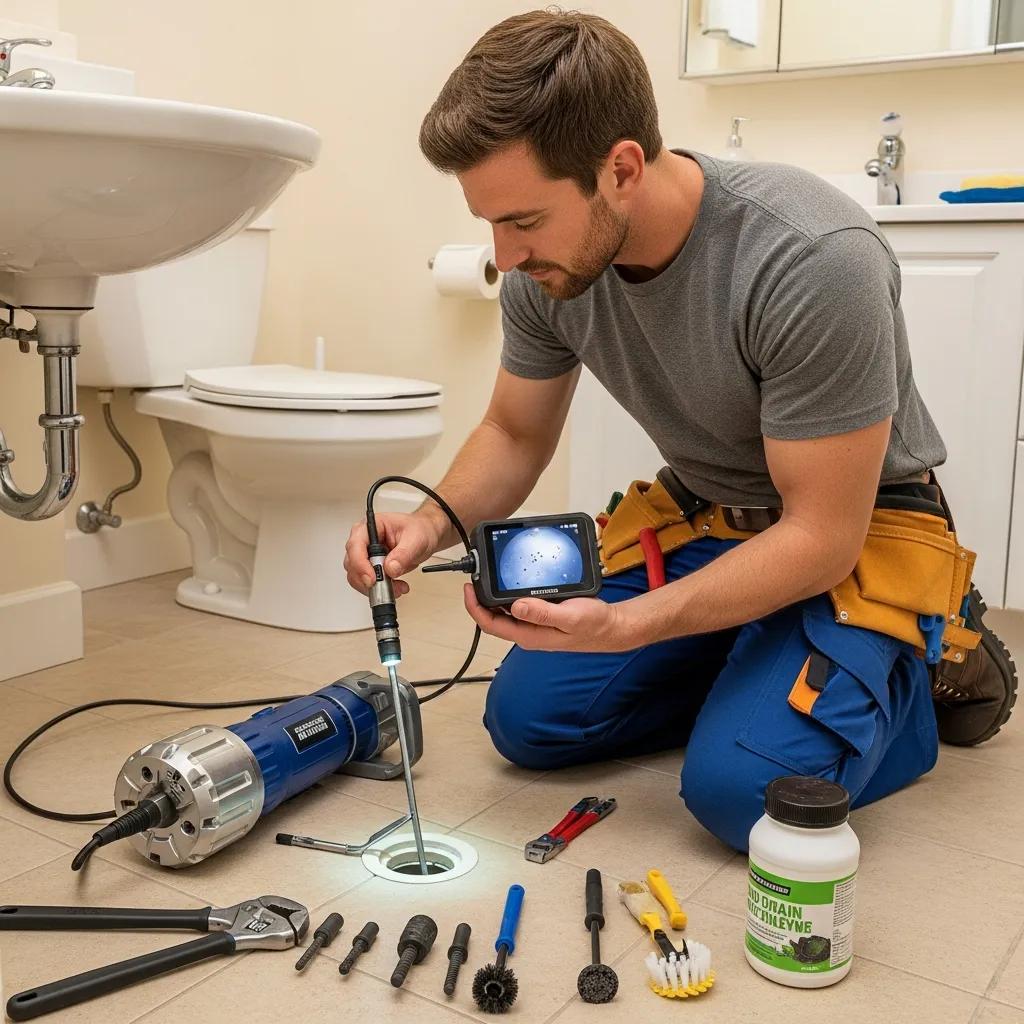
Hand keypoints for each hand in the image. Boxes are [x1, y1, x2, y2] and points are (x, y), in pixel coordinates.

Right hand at [343, 511, 443, 596]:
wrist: (425, 536)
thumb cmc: (418, 530)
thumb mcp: (416, 539)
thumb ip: (403, 553)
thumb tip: (390, 568)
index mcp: (371, 526)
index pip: (355, 545)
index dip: (360, 564)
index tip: (372, 579)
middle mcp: (364, 540)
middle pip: (352, 564)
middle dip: (369, 580)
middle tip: (388, 586)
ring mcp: (365, 555)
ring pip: (357, 577)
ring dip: (376, 587)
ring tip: (398, 587)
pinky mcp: (371, 568)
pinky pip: (367, 583)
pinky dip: (380, 590)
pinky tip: (397, 587)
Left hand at [463, 583, 640, 652]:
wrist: (610, 628)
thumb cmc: (593, 626)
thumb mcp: (570, 616)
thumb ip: (544, 613)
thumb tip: (516, 607)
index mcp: (530, 635)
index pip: (491, 624)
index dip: (475, 608)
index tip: (468, 589)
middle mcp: (528, 632)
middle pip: (493, 618)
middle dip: (479, 600)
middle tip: (474, 577)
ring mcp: (533, 625)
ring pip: (504, 612)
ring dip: (493, 597)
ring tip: (488, 577)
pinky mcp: (540, 617)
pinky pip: (518, 607)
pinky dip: (509, 595)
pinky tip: (511, 583)